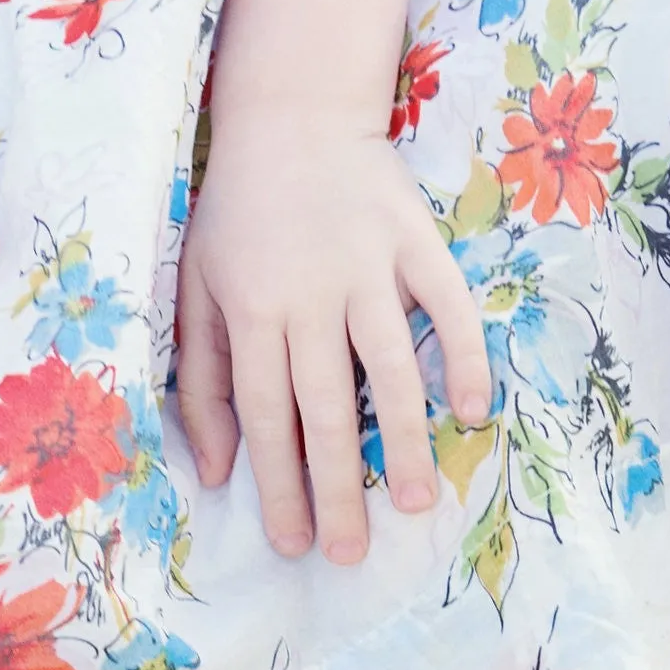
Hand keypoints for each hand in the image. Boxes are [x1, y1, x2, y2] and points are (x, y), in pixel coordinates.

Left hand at [177, 108, 492, 564]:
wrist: (293, 115)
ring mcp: (368, 267)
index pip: (265, 416)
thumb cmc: (237, 215)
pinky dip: (462, 356)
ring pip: (388, 367)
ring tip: (412, 502)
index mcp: (251, 310)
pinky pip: (446, 305)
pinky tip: (472, 412)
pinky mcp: (416, 241)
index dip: (277, 484)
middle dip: (335, 487)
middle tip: (351, 554)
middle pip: (324, 407)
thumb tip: (216, 470)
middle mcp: (310, 295)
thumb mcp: (197, 290)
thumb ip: (201, 379)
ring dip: (401, 439)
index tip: (294, 544)